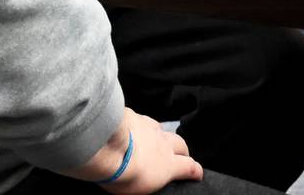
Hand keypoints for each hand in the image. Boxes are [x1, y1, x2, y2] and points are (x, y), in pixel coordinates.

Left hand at [79, 109, 202, 193]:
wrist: (106, 146)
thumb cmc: (122, 175)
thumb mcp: (139, 191)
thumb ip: (150, 182)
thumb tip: (149, 178)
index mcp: (168, 165)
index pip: (189, 167)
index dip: (195, 171)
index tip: (197, 174)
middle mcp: (163, 143)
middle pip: (180, 144)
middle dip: (182, 151)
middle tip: (180, 156)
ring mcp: (149, 128)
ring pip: (162, 131)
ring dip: (161, 138)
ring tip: (154, 144)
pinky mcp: (134, 117)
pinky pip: (143, 121)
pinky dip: (142, 128)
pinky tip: (133, 132)